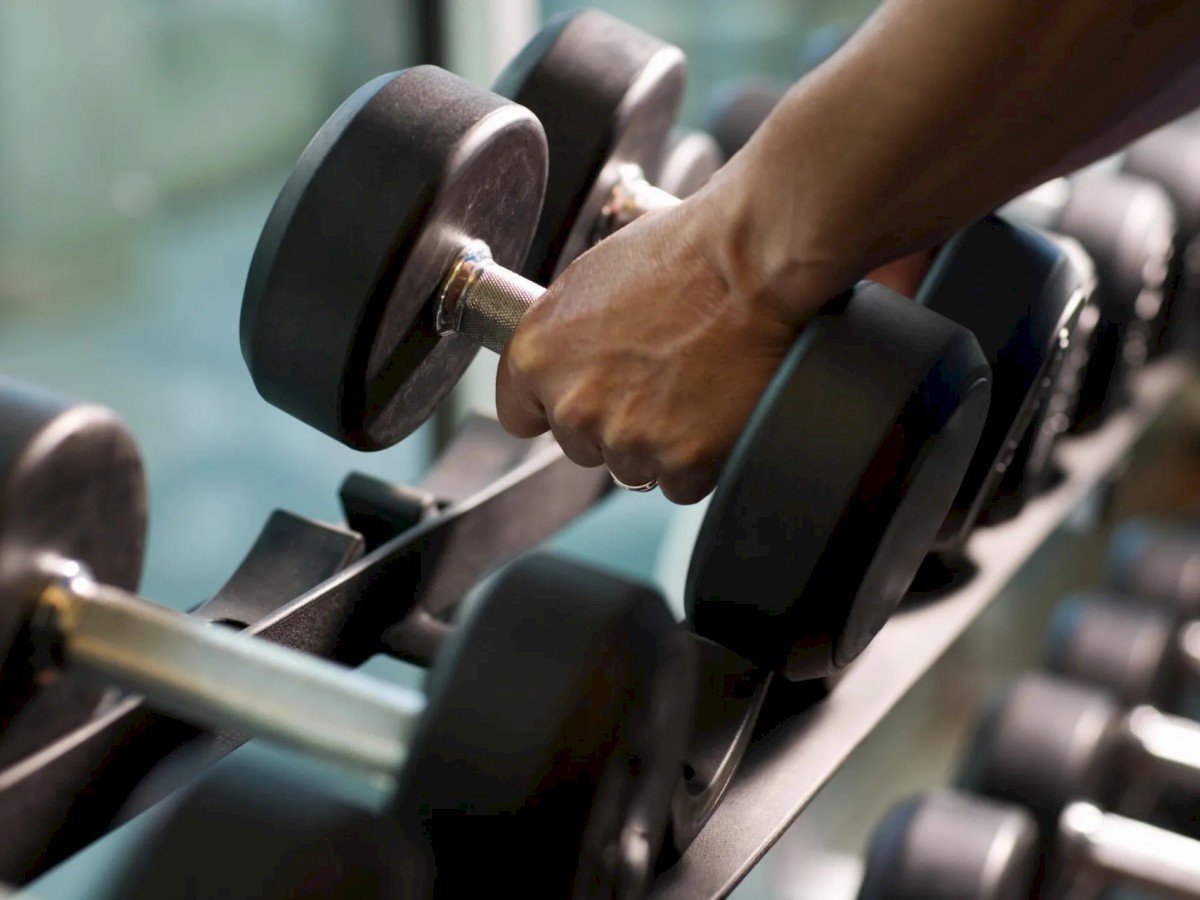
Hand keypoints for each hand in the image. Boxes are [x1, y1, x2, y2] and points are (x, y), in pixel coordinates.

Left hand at [496, 197, 800, 504]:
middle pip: (582, 446)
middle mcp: (574, 404)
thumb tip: (567, 354)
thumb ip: (565, 330)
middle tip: (658, 380)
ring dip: (659, 444)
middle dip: (615, 424)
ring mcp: (627, 438)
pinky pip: (682, 483)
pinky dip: (701, 459)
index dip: (555, 406)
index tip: (582, 398)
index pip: (521, 415)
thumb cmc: (682, 254)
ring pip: (633, 468)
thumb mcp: (594, 276)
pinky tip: (715, 410)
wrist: (751, 264)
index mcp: (538, 355)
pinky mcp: (681, 461)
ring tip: (692, 388)